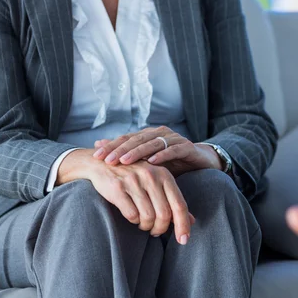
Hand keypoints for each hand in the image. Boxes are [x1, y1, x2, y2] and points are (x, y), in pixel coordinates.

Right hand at [57, 150, 194, 243]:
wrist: (102, 163)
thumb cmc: (134, 176)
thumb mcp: (157, 183)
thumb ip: (173, 201)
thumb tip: (192, 221)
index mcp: (164, 175)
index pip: (179, 205)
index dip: (183, 225)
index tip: (184, 240)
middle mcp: (151, 176)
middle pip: (164, 214)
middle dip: (161, 229)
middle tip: (155, 231)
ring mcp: (134, 181)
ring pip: (148, 216)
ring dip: (146, 226)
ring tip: (143, 224)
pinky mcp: (117, 188)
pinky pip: (131, 214)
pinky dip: (134, 220)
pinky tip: (132, 217)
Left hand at [92, 127, 221, 175]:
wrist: (201, 162)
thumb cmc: (172, 163)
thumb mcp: (147, 161)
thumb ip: (126, 154)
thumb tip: (97, 146)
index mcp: (149, 135)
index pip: (127, 139)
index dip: (112, 146)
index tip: (96, 157)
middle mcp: (160, 133)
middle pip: (137, 140)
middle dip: (121, 149)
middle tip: (107, 160)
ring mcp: (174, 139)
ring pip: (152, 144)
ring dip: (138, 152)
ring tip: (125, 161)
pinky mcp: (186, 147)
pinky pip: (173, 150)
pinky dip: (162, 155)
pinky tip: (152, 162)